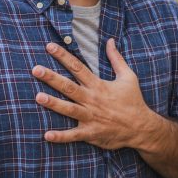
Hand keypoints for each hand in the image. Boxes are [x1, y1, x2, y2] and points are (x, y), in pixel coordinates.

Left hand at [32, 39, 155, 149]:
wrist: (142, 128)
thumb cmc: (134, 101)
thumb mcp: (128, 76)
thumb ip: (116, 58)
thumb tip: (110, 40)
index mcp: (98, 85)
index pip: (78, 67)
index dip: (63, 56)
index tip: (49, 46)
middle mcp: (92, 100)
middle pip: (69, 87)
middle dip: (51, 78)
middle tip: (36, 70)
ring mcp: (91, 117)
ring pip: (69, 109)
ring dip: (53, 103)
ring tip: (38, 97)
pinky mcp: (91, 133)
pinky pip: (74, 135)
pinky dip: (61, 136)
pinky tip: (47, 135)